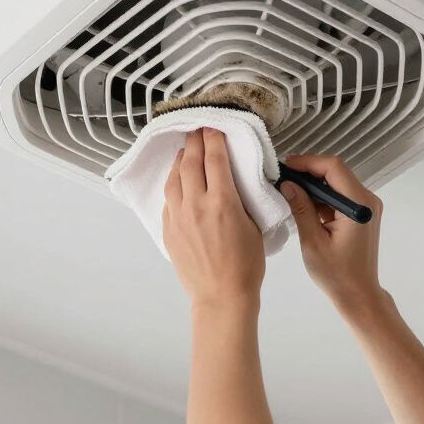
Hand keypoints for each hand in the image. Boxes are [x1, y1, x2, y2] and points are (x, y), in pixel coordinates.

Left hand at [163, 127, 265, 304]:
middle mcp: (196, 205)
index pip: (215, 158)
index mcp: (222, 201)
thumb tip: (235, 182)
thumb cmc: (246, 265)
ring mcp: (179, 217)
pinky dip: (174, 184)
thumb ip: (242, 199)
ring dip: (180, 161)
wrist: (221, 296)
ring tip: (185, 152)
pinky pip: (169, 199)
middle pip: (190, 162)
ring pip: (174, 178)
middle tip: (197, 130)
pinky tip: (178, 181)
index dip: (213, 138)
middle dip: (194, 142)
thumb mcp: (254, 226)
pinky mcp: (169, 230)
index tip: (213, 127)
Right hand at [278, 153, 384, 309]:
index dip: (308, 162)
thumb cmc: (336, 274)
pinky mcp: (363, 213)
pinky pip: (341, 195)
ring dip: (315, 184)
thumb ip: (301, 208)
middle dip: (309, 172)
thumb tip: (288, 184)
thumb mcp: (313, 241)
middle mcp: (368, 200)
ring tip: (290, 190)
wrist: (358, 295)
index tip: (286, 166)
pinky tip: (305, 204)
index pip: (334, 168)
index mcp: (359, 205)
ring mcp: (368, 206)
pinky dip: (323, 196)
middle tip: (284, 178)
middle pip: (337, 172)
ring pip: (338, 182)